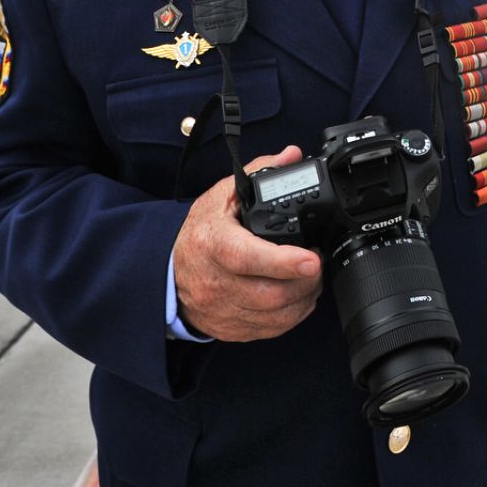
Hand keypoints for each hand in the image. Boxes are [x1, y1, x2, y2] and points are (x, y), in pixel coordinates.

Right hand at [172, 147, 323, 341]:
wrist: (169, 271)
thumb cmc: (200, 231)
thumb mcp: (223, 195)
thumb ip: (259, 171)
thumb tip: (291, 155)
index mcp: (212, 243)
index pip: (247, 257)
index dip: (282, 262)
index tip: (311, 259)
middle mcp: (214, 281)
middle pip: (269, 294)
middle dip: (305, 282)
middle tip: (317, 264)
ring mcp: (220, 309)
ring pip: (273, 317)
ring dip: (303, 299)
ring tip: (311, 279)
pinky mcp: (228, 329)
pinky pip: (268, 331)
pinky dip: (291, 317)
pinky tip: (297, 299)